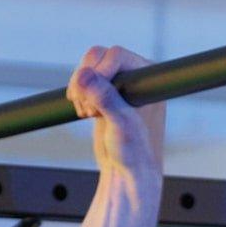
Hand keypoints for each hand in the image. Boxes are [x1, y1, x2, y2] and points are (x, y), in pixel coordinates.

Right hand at [67, 45, 165, 182]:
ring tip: (88, 113)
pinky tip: (84, 112)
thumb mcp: (120, 124)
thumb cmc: (133, 151)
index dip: (100, 72)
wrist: (125, 171)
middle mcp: (135, 76)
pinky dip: (77, 93)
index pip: (117, 55)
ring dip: (80, 88)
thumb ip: (104, 98)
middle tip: (89, 109)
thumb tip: (83, 76)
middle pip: (98, 56)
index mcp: (148, 77)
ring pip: (87, 66)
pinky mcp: (104, 93)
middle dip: (86, 80)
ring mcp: (118, 84)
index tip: (95, 102)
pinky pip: (82, 80)